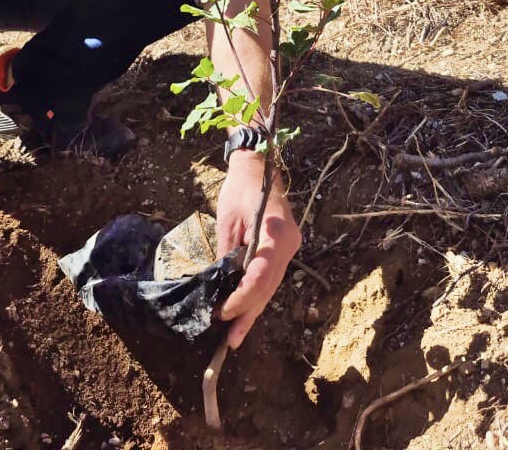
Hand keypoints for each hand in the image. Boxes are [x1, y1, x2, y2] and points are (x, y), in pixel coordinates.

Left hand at [215, 151, 300, 347]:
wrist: (258, 167)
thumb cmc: (240, 188)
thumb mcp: (227, 220)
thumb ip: (226, 255)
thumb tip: (219, 287)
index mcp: (275, 234)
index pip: (260, 277)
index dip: (241, 300)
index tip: (222, 313)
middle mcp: (288, 244)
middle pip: (267, 287)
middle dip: (247, 314)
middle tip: (230, 340)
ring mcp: (289, 247)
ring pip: (270, 286)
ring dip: (252, 309)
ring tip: (235, 335)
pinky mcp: (283, 248)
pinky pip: (269, 277)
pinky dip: (256, 294)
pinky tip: (244, 311)